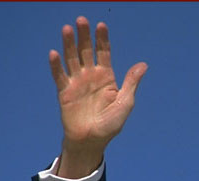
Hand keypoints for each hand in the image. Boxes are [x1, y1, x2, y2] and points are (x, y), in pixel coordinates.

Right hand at [49, 16, 146, 177]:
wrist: (93, 141)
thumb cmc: (111, 123)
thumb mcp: (126, 102)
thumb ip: (131, 83)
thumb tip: (143, 65)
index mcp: (106, 77)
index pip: (103, 53)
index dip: (102, 40)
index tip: (101, 25)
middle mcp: (90, 76)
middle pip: (86, 52)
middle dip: (84, 37)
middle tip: (82, 20)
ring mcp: (77, 83)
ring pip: (72, 59)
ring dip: (69, 45)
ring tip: (68, 29)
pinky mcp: (65, 93)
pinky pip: (60, 77)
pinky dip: (56, 66)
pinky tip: (55, 53)